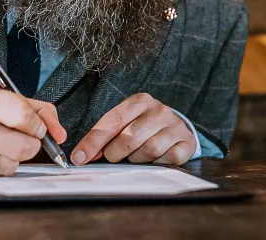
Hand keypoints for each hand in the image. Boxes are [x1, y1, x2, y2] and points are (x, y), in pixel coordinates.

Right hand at [0, 86, 65, 177]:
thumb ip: (34, 109)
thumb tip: (59, 133)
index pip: (23, 116)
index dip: (38, 126)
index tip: (37, 128)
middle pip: (22, 147)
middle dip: (30, 145)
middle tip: (23, 140)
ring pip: (10, 165)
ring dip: (12, 158)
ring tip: (0, 146)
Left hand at [71, 93, 194, 165]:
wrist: (176, 127)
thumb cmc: (144, 126)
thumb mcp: (125, 122)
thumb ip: (105, 135)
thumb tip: (82, 155)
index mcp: (139, 101)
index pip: (112, 121)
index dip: (94, 141)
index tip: (79, 158)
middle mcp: (158, 110)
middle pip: (130, 138)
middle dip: (115, 153)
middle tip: (113, 157)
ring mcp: (174, 125)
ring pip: (149, 150)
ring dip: (137, 159)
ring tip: (136, 156)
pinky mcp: (186, 141)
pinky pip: (168, 159)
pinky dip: (157, 163)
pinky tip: (155, 159)